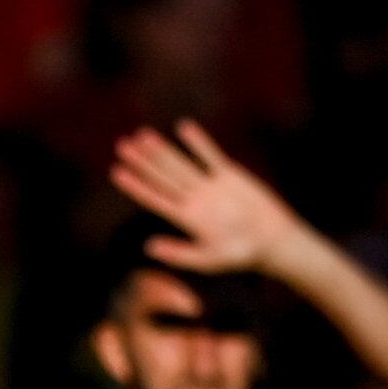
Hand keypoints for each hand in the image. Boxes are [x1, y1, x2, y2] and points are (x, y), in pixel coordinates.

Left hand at [109, 121, 311, 279]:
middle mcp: (194, 201)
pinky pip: (210, 156)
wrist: (272, 240)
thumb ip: (180, 254)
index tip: (116, 172)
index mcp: (186, 219)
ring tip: (143, 135)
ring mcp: (210, 187)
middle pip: (162, 177)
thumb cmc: (241, 256)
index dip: (135, 186)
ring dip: (163, 150)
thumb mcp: (209, 260)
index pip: (155, 198)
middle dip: (142, 161)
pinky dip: (198, 142)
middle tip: (122, 145)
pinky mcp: (229, 175)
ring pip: (181, 164)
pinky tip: (183, 128)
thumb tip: (148, 247)